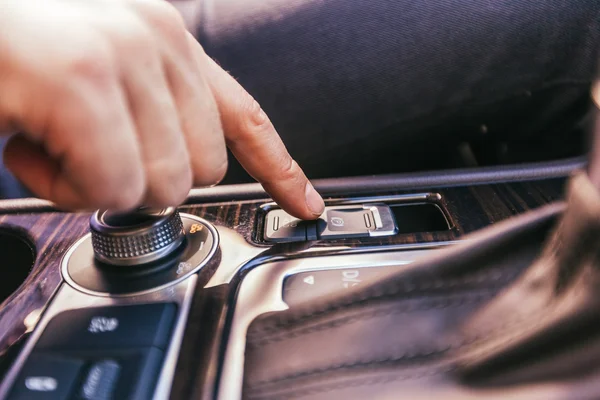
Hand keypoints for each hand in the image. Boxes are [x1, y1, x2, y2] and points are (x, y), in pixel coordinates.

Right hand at [0, 0, 323, 218]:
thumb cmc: (18, 59)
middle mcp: (157, 39)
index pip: (246, 116)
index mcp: (169, 42)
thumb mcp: (103, 82)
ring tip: (51, 141)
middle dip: (143, 182)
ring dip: (96, 184)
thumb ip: (156, 116)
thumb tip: (182, 169)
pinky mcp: (81, 84)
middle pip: (203, 170)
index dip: (280, 168)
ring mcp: (122, 56)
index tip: (304, 203)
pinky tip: (29, 146)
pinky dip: (63, 187)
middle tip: (86, 152)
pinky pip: (110, 188)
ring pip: (160, 186)